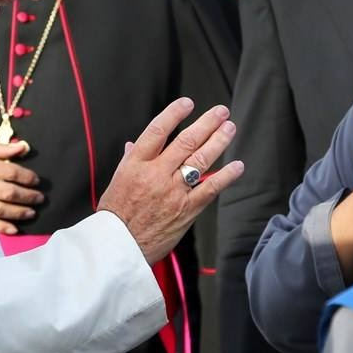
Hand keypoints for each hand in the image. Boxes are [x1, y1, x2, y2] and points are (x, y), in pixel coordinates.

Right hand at [0, 140, 43, 234]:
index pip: (8, 172)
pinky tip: (15, 229)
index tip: (36, 180)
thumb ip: (0, 148)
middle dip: (27, 196)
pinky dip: (1, 227)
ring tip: (32, 213)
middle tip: (40, 198)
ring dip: (18, 212)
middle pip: (7, 192)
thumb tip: (23, 147)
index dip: (25, 176)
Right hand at [97, 98, 243, 263]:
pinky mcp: (186, 210)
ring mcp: (172, 192)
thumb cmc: (115, 216)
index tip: (188, 103)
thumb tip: (134, 143)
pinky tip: (237, 166)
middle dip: (206, 123)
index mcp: (135, 165)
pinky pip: (210, 189)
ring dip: (219, 142)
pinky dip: (225, 176)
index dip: (174, 114)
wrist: (118, 249)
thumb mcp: (116, 182)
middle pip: (185, 142)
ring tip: (230, 128)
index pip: (157, 131)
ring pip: (200, 161)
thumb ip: (129, 160)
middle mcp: (155, 175)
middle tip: (221, 112)